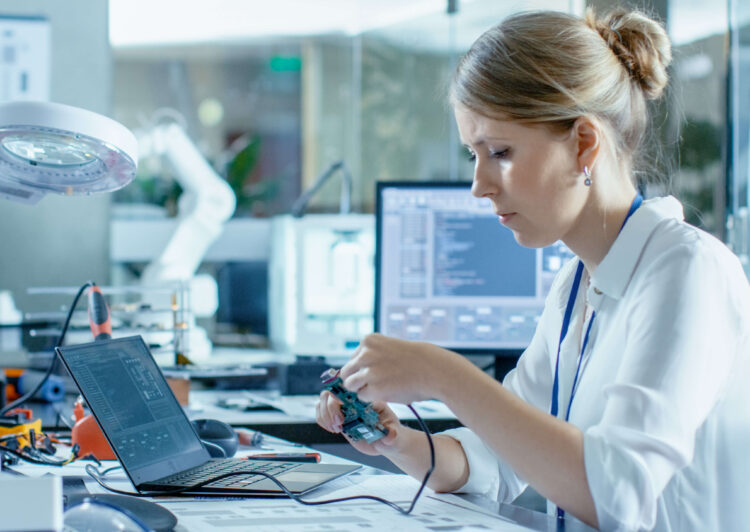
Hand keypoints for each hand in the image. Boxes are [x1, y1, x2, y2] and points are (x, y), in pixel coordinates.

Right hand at [315, 390, 403, 455]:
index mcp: (367, 398)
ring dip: (324, 414)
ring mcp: (344, 408)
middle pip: (332, 392)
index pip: (349, 386)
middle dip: (330, 407)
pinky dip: (322, 420)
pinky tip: (332, 429)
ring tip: (336, 427)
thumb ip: (392, 434)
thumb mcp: (394, 434)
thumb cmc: (392, 434)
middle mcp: (353, 400)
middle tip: (339, 423)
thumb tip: (390, 435)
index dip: (340, 393)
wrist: (386, 442)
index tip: (341, 408)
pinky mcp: (338, 417)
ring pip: (323, 400)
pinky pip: (321, 412)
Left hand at [340, 333, 458, 403]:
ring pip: (350, 386)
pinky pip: (362, 396)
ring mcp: (369, 371)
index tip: (378, 371)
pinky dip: (372, 397)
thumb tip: (346, 374)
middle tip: (375, 383)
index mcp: (368, 340)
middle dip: (357, 379)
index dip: (363, 369)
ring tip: (381, 387)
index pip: (352, 359)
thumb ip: (369, 356)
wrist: (433, 369)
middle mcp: (365, 353)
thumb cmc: (412, 360)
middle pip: (346, 372)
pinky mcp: (374, 389)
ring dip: (362, 389)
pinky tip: (387, 392)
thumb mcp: (387, 348)